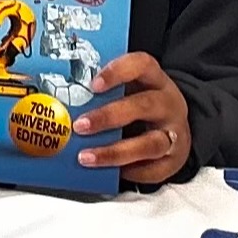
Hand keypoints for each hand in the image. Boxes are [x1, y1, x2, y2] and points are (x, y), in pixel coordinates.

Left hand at [72, 52, 192, 184]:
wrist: (176, 127)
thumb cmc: (142, 105)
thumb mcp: (131, 89)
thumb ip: (104, 92)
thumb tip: (61, 102)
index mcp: (155, 79)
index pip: (141, 65)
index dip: (117, 72)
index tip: (93, 85)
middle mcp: (168, 104)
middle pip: (143, 106)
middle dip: (108, 117)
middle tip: (79, 126)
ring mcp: (175, 132)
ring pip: (150, 144)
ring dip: (115, 152)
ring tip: (86, 157)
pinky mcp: (176, 159)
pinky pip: (154, 169)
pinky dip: (131, 172)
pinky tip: (112, 172)